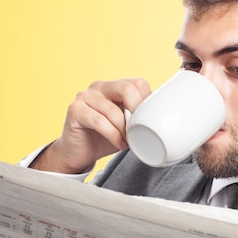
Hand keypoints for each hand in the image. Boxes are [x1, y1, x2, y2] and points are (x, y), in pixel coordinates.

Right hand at [32, 78, 151, 173]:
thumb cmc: (104, 139)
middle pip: (126, 89)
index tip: (148, 122)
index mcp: (113, 87)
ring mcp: (84, 96)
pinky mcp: (75, 110)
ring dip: (124, 130)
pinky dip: (113, 135)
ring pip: (113, 110)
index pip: (137, 83)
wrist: (78, 153)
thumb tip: (162, 120)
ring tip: (127, 142)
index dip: (146, 102)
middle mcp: (98, 87)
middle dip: (137, 113)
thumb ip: (137, 118)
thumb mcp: (126, 126)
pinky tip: (118, 144)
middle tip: (139, 131)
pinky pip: (99, 121)